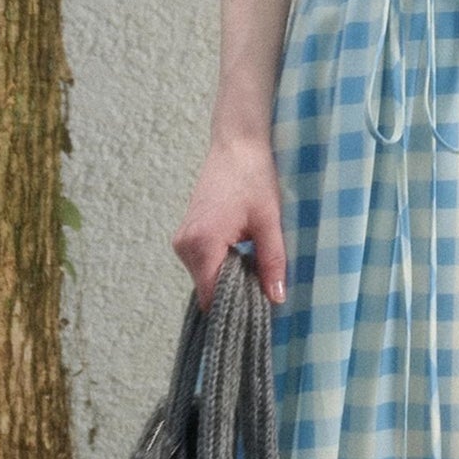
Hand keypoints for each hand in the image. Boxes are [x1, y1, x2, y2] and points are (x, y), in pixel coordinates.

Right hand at [172, 135, 288, 312]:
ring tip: (256, 269)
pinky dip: (221, 266)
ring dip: (228, 278)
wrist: (236, 145)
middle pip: (207, 289)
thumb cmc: (254, 178)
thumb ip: (271, 262)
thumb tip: (276, 298)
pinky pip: (203, 263)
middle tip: (264, 291)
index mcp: (202, 244)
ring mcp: (182, 240)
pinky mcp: (186, 234)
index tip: (258, 313)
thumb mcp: (269, 221)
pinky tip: (243, 256)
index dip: (235, 307)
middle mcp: (184, 246)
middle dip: (234, 294)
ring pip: (205, 277)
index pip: (212, 296)